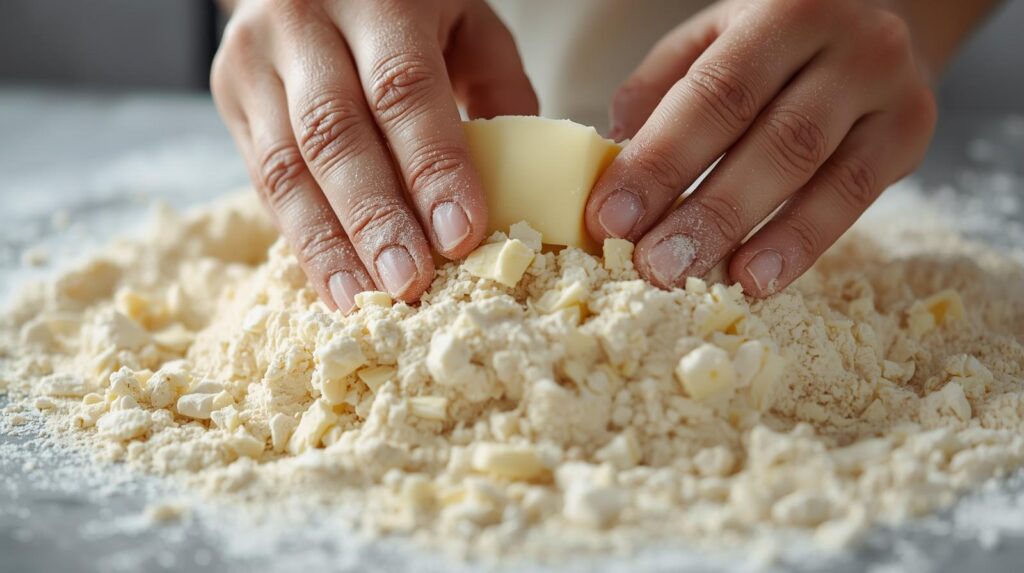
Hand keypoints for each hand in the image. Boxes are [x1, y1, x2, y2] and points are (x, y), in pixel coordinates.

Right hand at [212, 0, 536, 310]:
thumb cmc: (407, 2)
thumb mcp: (467, 21)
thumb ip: (498, 89)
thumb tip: (522, 184)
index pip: (403, 89)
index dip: (431, 167)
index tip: (460, 235)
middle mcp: (303, 22)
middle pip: (334, 133)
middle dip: (374, 218)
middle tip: (409, 283)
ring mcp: (254, 60)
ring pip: (286, 165)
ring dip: (327, 243)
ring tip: (363, 299)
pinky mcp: (229, 94)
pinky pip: (263, 178)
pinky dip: (300, 236)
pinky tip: (332, 280)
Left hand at [585, 0, 936, 295]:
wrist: (880, 19)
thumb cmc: (774, 41)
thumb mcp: (713, 40)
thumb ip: (662, 88)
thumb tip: (613, 153)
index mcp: (782, 12)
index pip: (712, 95)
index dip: (659, 162)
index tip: (609, 219)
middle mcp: (848, 43)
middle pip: (768, 139)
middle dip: (702, 211)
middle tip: (651, 265)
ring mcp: (888, 89)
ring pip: (814, 172)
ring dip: (748, 235)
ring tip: (696, 280)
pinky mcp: (911, 134)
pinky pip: (855, 198)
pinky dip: (800, 244)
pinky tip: (756, 279)